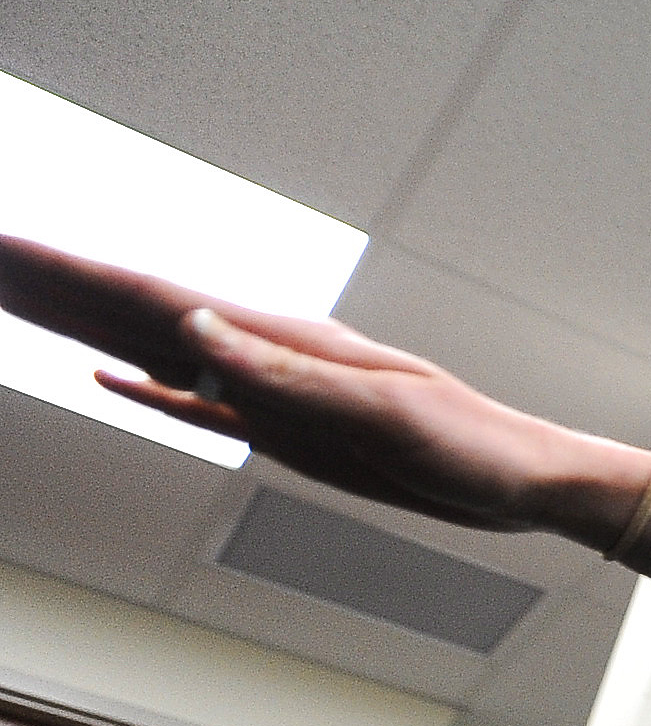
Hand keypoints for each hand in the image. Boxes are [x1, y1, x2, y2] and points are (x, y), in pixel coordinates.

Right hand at [0, 231, 650, 570]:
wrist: (523, 479)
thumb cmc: (470, 444)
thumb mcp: (381, 412)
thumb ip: (284, 375)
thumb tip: (196, 330)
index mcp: (283, 342)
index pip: (152, 297)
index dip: (71, 273)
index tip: (4, 246)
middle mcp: (263, 354)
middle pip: (133, 309)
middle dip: (54, 283)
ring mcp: (267, 390)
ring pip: (150, 347)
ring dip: (81, 322)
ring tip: (16, 295)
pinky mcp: (284, 430)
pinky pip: (193, 402)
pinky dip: (143, 386)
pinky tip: (103, 374)